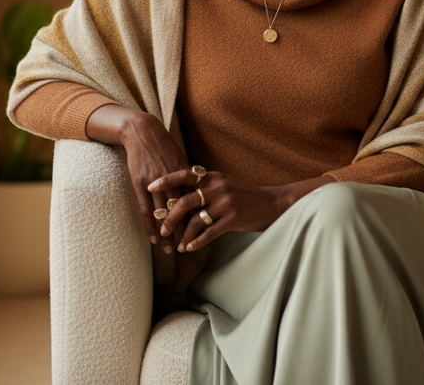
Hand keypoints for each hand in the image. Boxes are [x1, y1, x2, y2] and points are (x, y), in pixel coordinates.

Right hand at [85, 105, 190, 251]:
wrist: (142, 131)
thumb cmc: (163, 145)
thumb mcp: (180, 158)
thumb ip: (189, 177)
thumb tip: (200, 192)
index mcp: (186, 174)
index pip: (195, 203)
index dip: (198, 219)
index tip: (203, 234)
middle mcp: (173, 180)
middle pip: (181, 212)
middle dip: (184, 231)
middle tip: (187, 249)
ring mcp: (156, 183)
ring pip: (164, 214)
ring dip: (167, 234)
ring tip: (169, 250)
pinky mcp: (140, 184)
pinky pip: (146, 209)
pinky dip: (150, 225)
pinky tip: (153, 238)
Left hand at [148, 169, 333, 252]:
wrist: (274, 203)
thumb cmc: (247, 196)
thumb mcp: (226, 184)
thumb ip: (206, 186)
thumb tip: (182, 194)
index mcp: (213, 176)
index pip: (184, 175)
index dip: (166, 180)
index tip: (150, 186)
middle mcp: (217, 187)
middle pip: (184, 201)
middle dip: (169, 217)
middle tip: (162, 229)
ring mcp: (225, 202)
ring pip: (195, 220)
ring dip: (183, 234)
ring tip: (177, 244)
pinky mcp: (232, 218)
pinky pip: (208, 232)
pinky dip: (197, 241)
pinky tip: (190, 248)